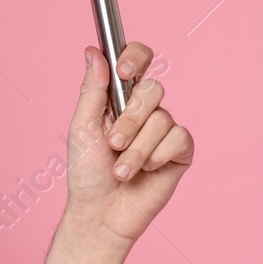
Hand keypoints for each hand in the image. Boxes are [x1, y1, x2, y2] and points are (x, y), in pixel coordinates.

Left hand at [63, 42, 193, 246]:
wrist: (100, 212)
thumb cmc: (87, 172)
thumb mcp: (82, 127)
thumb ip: (92, 89)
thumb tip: (93, 51)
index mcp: (119, 99)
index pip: (137, 60)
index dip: (136, 57)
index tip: (124, 70)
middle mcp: (144, 110)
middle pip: (153, 89)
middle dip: (130, 120)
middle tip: (112, 144)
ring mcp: (164, 130)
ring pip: (162, 118)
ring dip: (137, 149)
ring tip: (122, 170)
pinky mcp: (180, 151)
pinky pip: (178, 138)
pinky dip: (157, 157)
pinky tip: (146, 172)